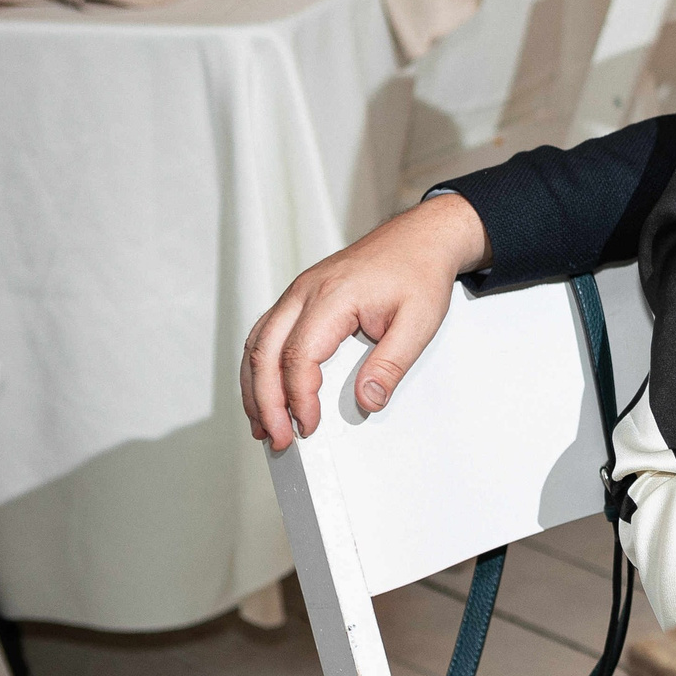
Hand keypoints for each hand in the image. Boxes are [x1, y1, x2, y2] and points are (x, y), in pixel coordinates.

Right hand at [241, 193, 489, 451]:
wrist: (421, 238)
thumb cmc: (419, 273)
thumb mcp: (419, 322)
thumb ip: (391, 364)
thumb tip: (367, 401)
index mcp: (332, 296)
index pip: (299, 355)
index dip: (298, 397)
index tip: (309, 426)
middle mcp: (305, 292)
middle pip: (265, 352)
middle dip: (265, 402)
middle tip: (277, 438)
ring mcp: (298, 292)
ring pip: (257, 343)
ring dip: (254, 387)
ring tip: (262, 424)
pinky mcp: (300, 297)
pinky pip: (266, 334)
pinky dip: (260, 366)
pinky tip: (265, 391)